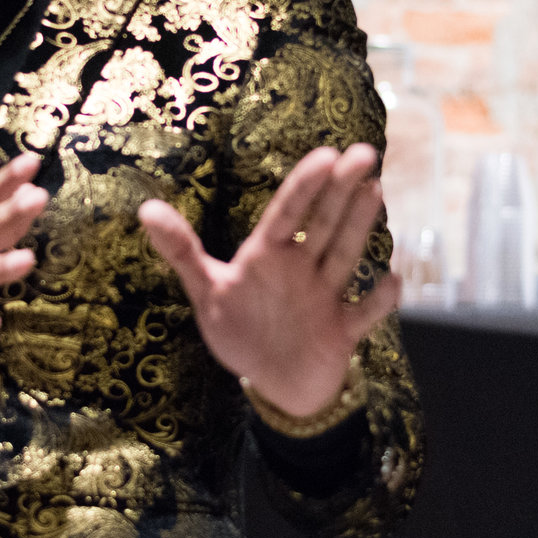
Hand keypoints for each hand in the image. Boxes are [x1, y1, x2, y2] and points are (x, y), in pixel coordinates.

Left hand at [138, 143, 400, 422]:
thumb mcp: (206, 290)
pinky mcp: (342, 333)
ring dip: (359, 227)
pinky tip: (393, 280)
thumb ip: (182, 250)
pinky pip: (364, 314)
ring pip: (344, 257)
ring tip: (374, 189)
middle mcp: (302, 270)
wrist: (272, 384)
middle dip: (342, 190)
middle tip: (364, 153)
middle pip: (324, 224)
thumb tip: (144, 209)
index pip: (288, 213)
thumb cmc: (240, 330)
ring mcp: (325, 299)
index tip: (326, 154)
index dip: (305, 186)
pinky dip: (378, 301)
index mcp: (268, 256)